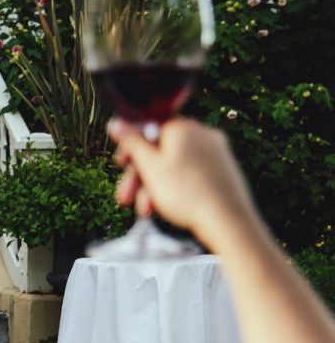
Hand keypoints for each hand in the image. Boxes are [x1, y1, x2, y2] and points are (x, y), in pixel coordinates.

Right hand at [110, 118, 260, 250]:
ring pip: (173, 165)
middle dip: (140, 176)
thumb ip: (131, 142)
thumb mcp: (150, 167)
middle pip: (160, 150)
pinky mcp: (222, 169)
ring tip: (146, 211)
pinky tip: (165, 208)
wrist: (227, 219)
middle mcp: (201, 133)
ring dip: (154, 187)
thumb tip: (115, 122)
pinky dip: (174, 188)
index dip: (130, 148)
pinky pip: (190, 173)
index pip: (148, 128)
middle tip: (125, 198)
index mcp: (183, 127)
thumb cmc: (186, 192)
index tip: (120, 164)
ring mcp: (215, 151)